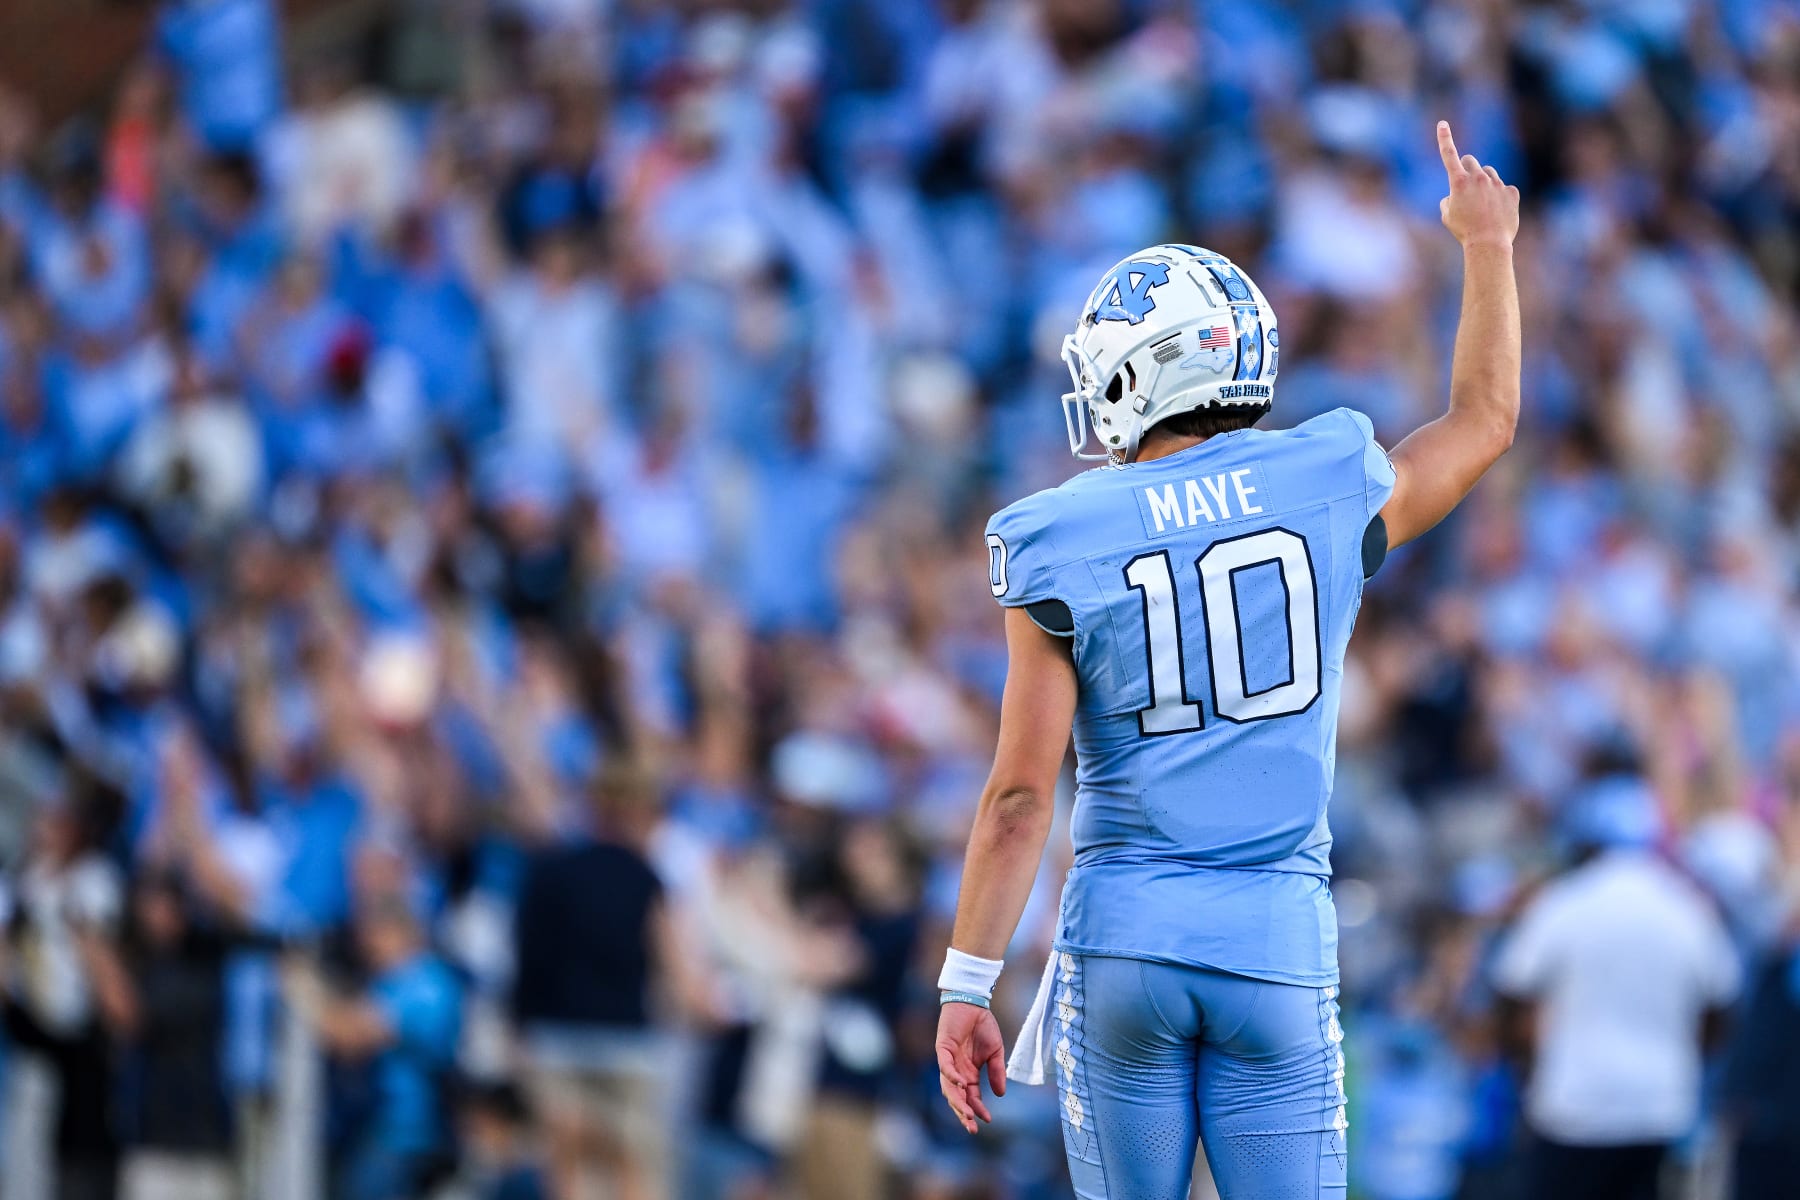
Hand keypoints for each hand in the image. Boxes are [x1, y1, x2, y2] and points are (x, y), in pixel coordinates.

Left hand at [935, 1000, 1006, 1133]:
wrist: (973, 1003)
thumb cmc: (983, 1026)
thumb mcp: (995, 1052)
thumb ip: (997, 1072)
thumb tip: (1001, 1095)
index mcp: (969, 1073)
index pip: (971, 1097)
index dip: (978, 1109)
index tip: (988, 1120)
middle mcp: (957, 1071)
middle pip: (957, 1097)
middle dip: (964, 1114)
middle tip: (971, 1128)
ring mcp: (948, 1061)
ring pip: (948, 1087)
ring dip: (957, 1100)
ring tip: (967, 1113)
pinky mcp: (943, 1049)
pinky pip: (945, 1067)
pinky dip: (952, 1077)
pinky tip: (962, 1084)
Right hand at [1437, 121, 1518, 249]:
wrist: (1489, 244)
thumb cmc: (1464, 231)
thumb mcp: (1447, 216)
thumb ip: (1449, 199)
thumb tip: (1455, 195)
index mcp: (1459, 182)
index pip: (1449, 155)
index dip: (1444, 139)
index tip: (1442, 124)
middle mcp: (1478, 178)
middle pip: (1471, 160)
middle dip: (1467, 169)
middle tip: (1467, 185)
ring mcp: (1497, 184)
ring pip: (1488, 173)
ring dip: (1484, 182)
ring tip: (1483, 204)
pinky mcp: (1511, 192)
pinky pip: (1504, 188)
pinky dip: (1499, 196)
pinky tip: (1497, 212)